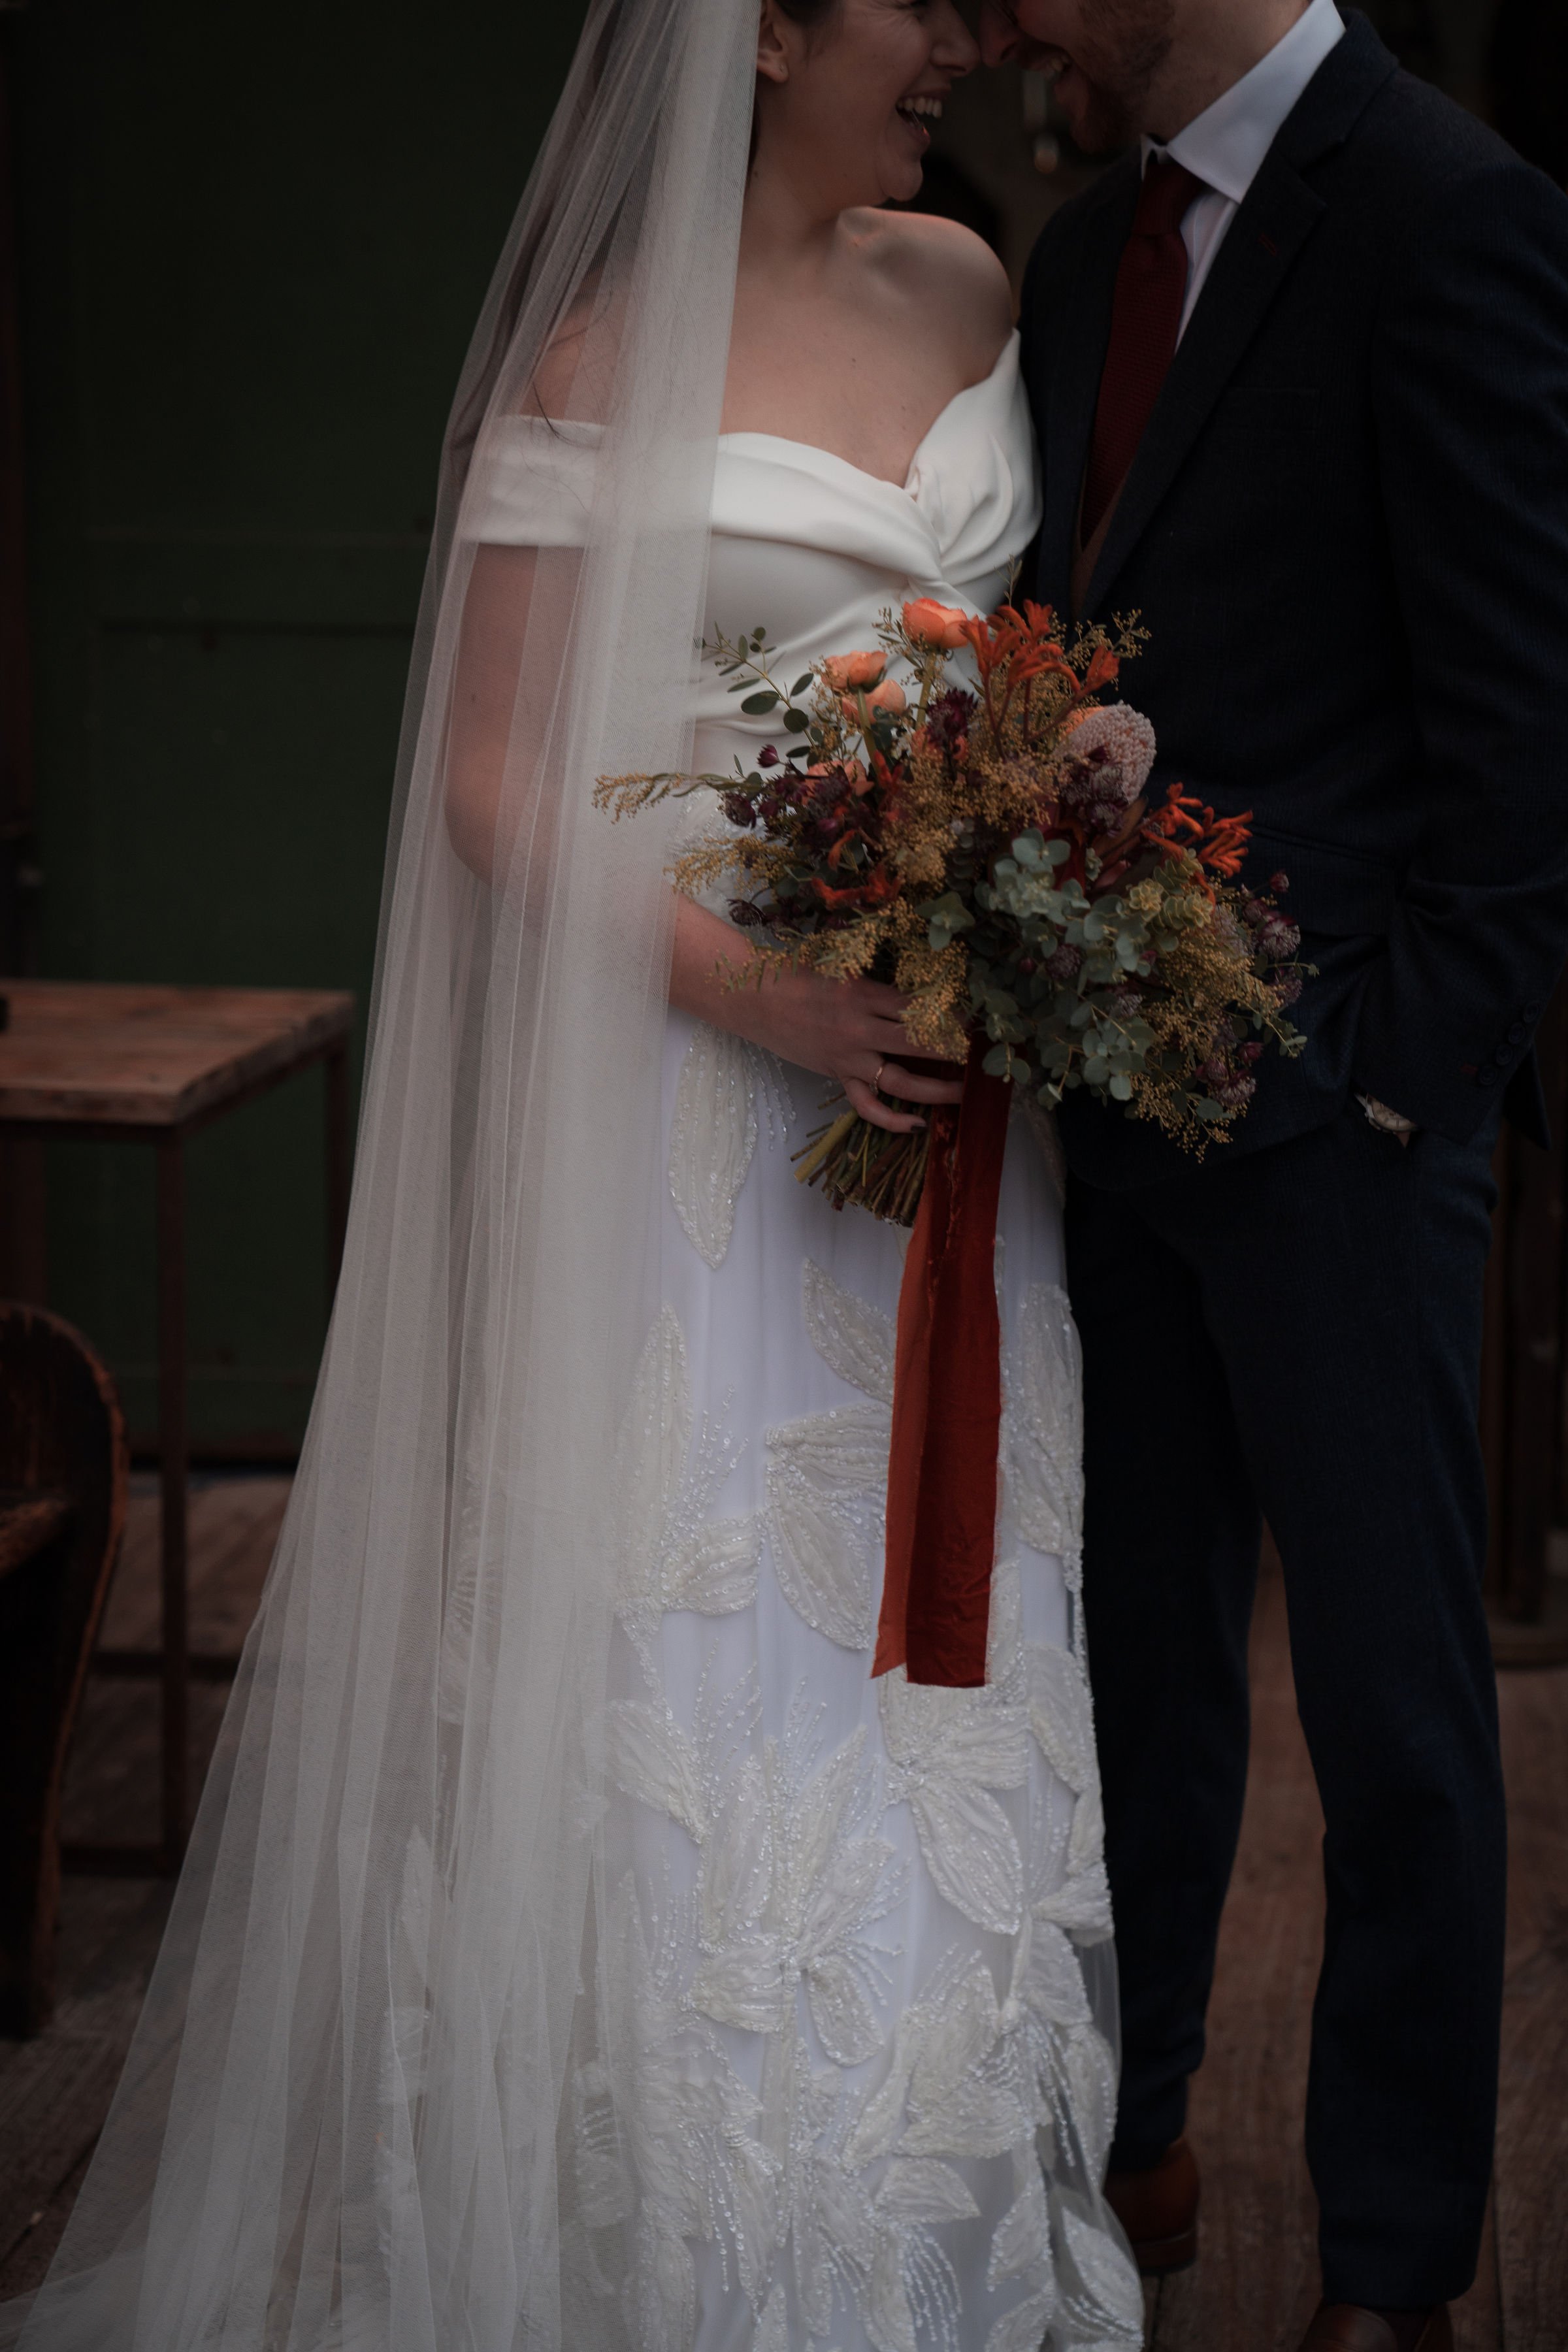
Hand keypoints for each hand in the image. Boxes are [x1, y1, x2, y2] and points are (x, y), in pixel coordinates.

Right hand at [669, 900, 964, 1134]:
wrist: (756, 999)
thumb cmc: (800, 975)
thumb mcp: (844, 966)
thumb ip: (880, 979)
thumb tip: (923, 983)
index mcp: (866, 993)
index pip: (919, 1007)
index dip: (952, 1015)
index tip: (978, 1019)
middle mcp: (861, 1027)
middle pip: (919, 1042)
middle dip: (955, 1050)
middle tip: (984, 1056)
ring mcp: (849, 1056)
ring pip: (901, 1079)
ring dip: (936, 1088)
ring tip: (964, 1093)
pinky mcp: (837, 1075)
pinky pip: (867, 1105)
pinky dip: (891, 1118)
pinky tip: (916, 1124)